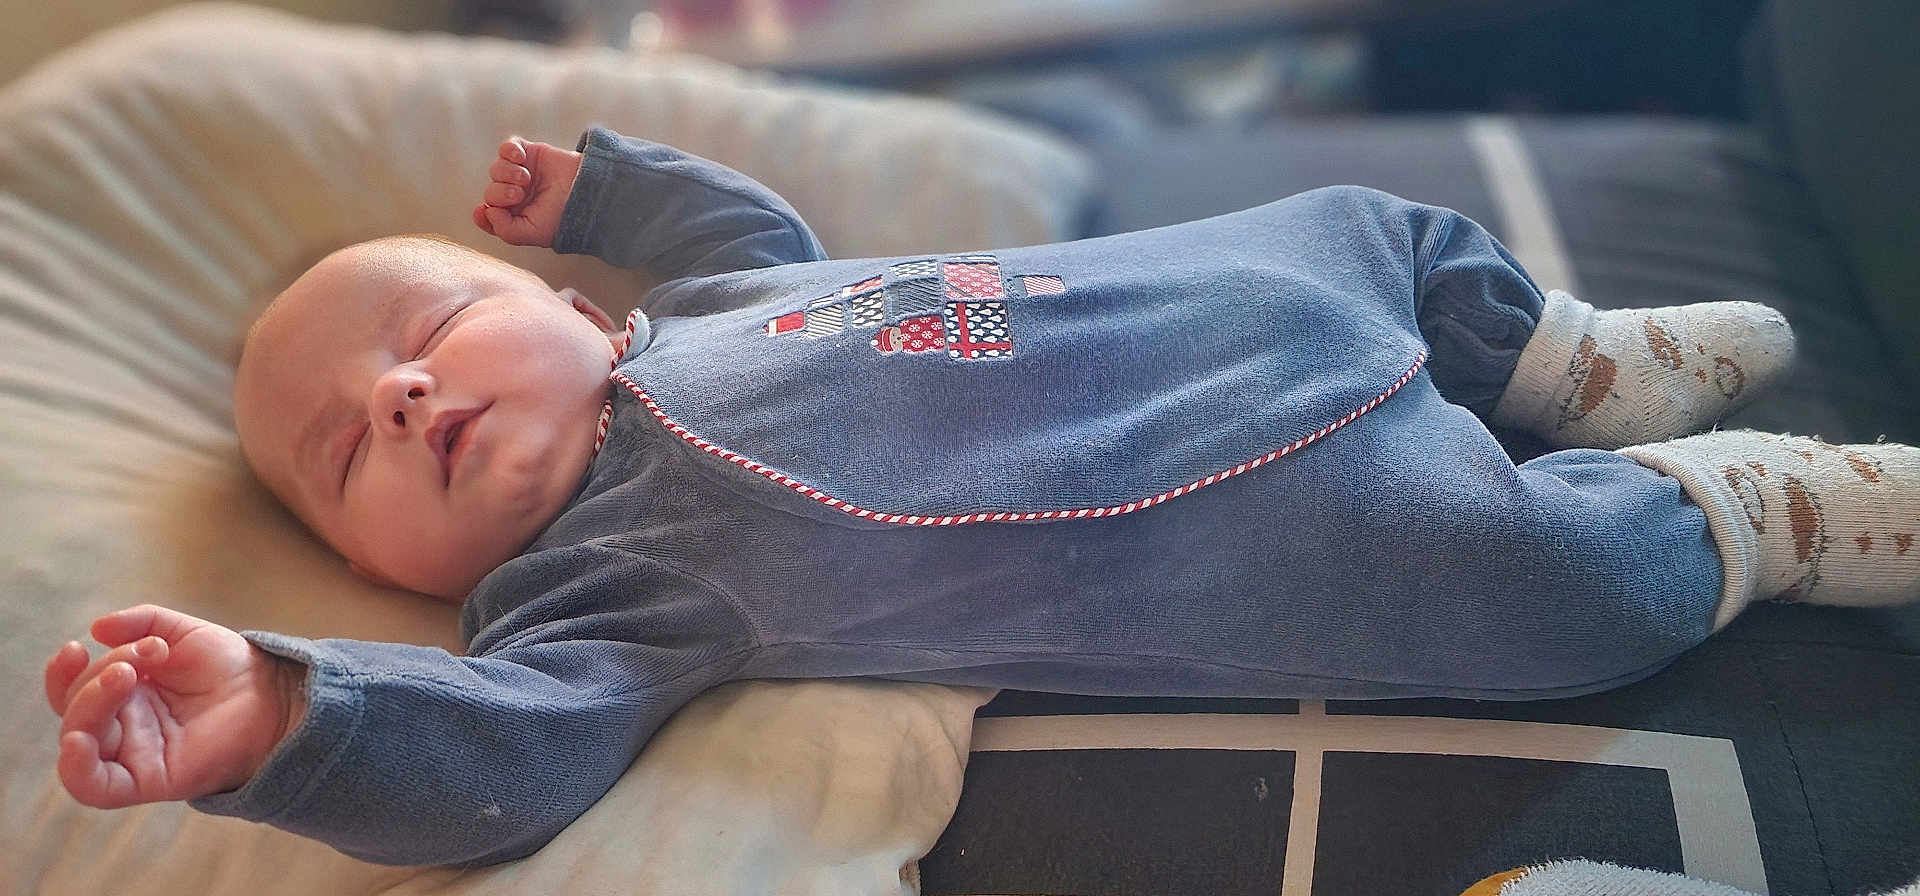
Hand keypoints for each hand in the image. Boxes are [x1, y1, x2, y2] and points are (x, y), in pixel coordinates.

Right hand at [43, 605, 304, 807]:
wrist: (274, 693)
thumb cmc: (229, 667)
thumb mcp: (182, 632)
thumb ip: (141, 622)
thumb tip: (96, 628)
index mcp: (124, 695)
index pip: (72, 691)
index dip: (62, 672)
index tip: (76, 646)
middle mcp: (122, 726)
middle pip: (77, 708)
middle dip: (99, 673)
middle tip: (145, 654)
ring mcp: (133, 753)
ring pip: (79, 740)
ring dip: (89, 703)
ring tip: (126, 675)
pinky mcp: (148, 780)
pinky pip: (95, 788)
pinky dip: (76, 769)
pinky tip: (78, 740)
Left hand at [473, 136, 582, 248]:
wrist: (586, 193)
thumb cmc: (563, 218)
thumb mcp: (532, 234)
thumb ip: (505, 230)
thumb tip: (487, 211)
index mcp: (515, 217)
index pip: (488, 216)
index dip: (482, 214)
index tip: (483, 210)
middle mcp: (516, 196)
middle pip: (491, 191)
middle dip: (500, 192)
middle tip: (519, 194)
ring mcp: (521, 174)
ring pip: (496, 169)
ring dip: (506, 172)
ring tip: (525, 178)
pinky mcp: (529, 154)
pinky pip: (507, 148)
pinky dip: (509, 151)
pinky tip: (519, 157)